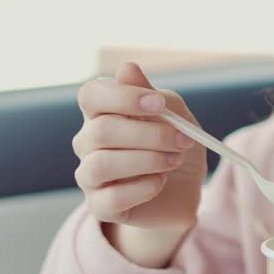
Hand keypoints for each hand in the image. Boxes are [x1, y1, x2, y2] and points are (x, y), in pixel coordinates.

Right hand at [73, 62, 206, 232]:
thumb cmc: (173, 144)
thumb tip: (126, 67)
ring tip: (174, 160)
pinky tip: (160, 182)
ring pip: (102, 164)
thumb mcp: (173, 113)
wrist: (185, 189)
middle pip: (102, 131)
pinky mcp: (100, 206)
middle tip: (182, 139)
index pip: (91, 95)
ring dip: (147, 160)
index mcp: (102, 112)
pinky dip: (143, 188)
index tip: (158, 104)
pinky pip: (111, 198)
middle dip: (150, 134)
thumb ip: (149, 92)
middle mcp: (88, 142)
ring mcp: (90, 175)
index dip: (123, 97)